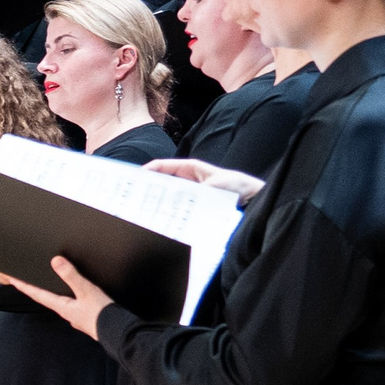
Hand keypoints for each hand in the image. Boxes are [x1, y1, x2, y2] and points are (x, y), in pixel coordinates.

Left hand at [4, 254, 113, 338]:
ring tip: (44, 287)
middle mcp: (66, 312)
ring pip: (59, 302)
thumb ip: (71, 276)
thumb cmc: (102, 314)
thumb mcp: (86, 291)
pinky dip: (66, 297)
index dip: (24, 286)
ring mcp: (76, 316)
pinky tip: (72, 296)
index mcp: (62, 307)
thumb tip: (56, 261)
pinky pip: (72, 304)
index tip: (12, 279)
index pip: (37, 294)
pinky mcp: (86, 317)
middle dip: (35, 289)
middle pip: (46, 298)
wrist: (119, 332)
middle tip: (24, 282)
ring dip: (50, 293)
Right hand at [143, 157, 263, 201]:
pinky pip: (176, 206)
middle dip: (146, 187)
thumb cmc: (235, 186)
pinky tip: (161, 219)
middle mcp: (187, 178)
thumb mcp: (214, 186)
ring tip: (142, 210)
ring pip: (167, 194)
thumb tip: (176, 202)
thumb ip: (195, 192)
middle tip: (131, 198)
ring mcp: (189, 191)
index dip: (146, 171)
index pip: (161, 166)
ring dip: (156, 201)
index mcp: (189, 167)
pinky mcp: (193, 203)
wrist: (253, 198)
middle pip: (161, 181)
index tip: (132, 180)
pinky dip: (167, 210)